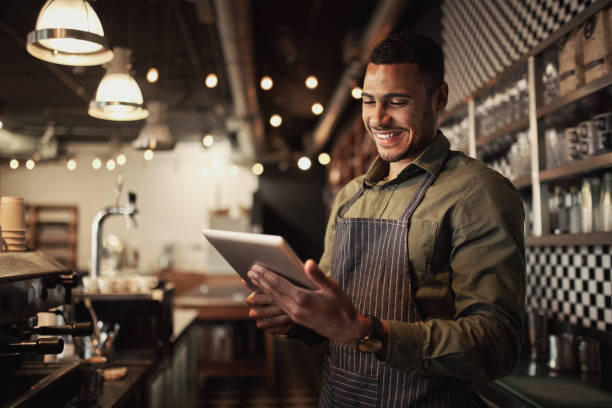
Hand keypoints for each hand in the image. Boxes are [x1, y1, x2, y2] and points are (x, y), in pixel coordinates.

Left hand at [247, 260, 370, 346]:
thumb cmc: (341, 306)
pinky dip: (270, 302)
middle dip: (260, 282)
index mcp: (304, 298)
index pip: (280, 284)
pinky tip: (264, 300)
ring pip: (274, 301)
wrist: (346, 328)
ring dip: (262, 292)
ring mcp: (295, 315)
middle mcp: (296, 308)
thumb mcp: (333, 288)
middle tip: (248, 272)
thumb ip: (318, 275)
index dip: (266, 275)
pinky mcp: (296, 320)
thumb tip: (307, 262)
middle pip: (273, 292)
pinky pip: (279, 309)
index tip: (256, 267)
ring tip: (252, 284)